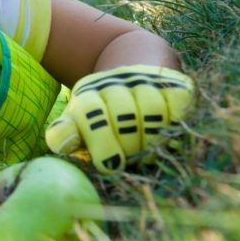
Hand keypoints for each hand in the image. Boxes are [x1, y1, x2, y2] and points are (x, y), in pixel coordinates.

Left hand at [45, 64, 194, 173]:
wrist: (130, 75)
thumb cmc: (100, 114)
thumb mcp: (78, 121)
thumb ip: (66, 133)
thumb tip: (60, 144)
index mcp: (88, 94)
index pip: (91, 113)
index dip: (101, 140)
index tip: (108, 165)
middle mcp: (116, 83)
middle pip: (123, 114)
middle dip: (127, 144)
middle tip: (128, 160)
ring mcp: (146, 81)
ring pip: (152, 109)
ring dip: (151, 138)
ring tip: (146, 153)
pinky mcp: (174, 83)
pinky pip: (179, 104)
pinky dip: (176, 122)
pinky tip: (168, 135)